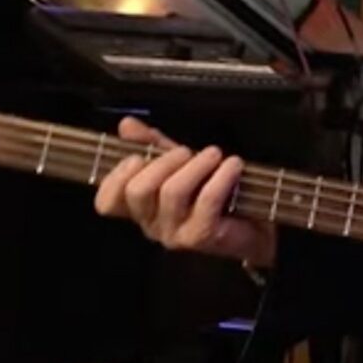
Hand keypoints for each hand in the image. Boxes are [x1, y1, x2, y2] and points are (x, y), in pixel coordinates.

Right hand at [93, 117, 277, 266]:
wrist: (255, 223)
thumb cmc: (215, 193)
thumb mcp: (180, 163)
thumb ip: (152, 145)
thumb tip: (127, 125)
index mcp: (140, 208)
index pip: (107, 202)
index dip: (115, 176)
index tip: (138, 156)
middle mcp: (151, 225)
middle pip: (137, 191)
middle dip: (162, 162)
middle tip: (186, 152)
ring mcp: (174, 234)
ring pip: (171, 193)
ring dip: (195, 166)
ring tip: (214, 155)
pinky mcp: (201, 237)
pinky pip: (205, 201)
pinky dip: (220, 177)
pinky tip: (232, 165)